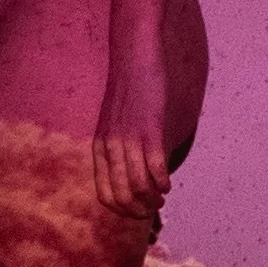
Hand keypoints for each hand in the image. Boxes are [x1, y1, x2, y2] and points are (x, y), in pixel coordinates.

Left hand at [93, 60, 170, 220]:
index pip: (105, 195)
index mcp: (99, 147)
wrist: (133, 55)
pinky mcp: (149, 129)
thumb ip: (115, 146)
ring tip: (162, 198)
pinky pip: (155, 167)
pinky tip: (168, 184)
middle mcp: (110, 147)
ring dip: (152, 200)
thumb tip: (127, 169)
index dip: (123, 210)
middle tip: (153, 210)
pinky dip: (162, 182)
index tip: (137, 211)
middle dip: (139, 211)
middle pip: (122, 196)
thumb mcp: (113, 122)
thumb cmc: (129, 89)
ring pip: (138, 186)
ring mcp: (129, 138)